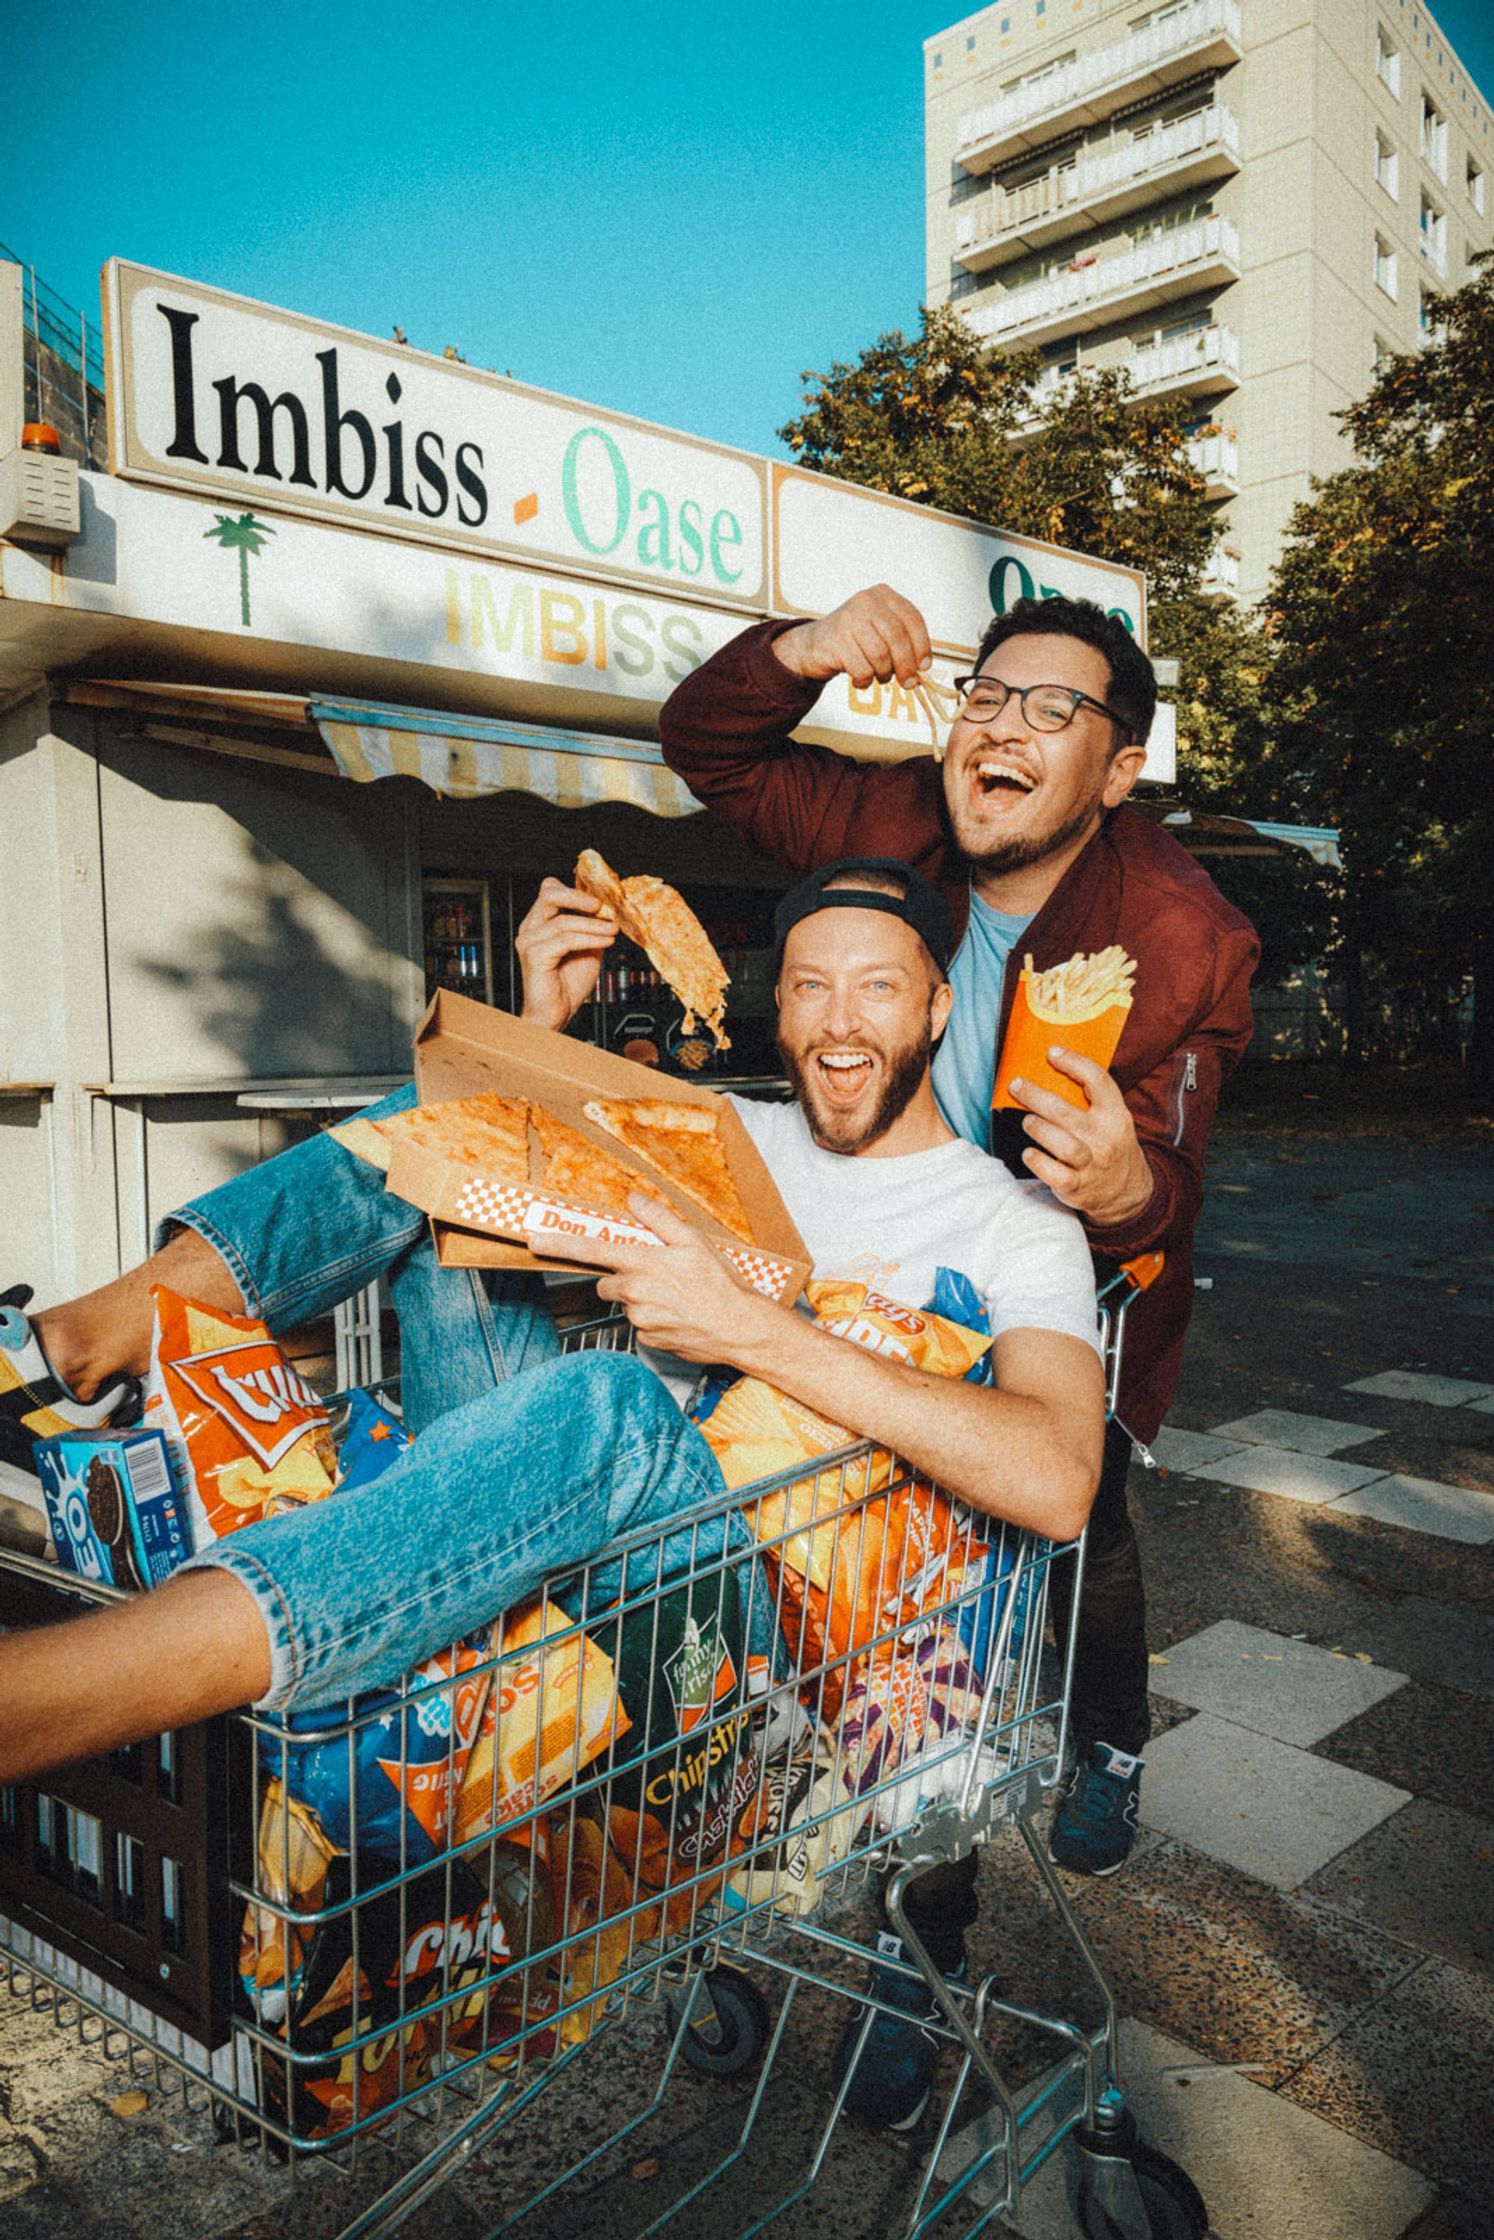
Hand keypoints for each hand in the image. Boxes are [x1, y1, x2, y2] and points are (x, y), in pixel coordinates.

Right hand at [515, 877, 616, 1030]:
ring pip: (563, 921)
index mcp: (540, 923)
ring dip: (594, 925)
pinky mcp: (535, 956)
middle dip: (579, 897)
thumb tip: (610, 911)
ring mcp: (530, 942)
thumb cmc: (567, 984)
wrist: (556, 1013)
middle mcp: (531, 929)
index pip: (550, 890)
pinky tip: (604, 942)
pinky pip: (566, 940)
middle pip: (550, 895)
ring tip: (612, 931)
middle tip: (602, 906)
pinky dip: (590, 939)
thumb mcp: (588, 948)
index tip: (600, 898)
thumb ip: (593, 928)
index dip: (576, 890)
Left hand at [558, 1193, 773, 1362]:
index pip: (591, 1249)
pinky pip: (640, 1325)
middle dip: (623, 1278)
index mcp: (643, 1263)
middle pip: (608, 1282)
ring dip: (642, 1299)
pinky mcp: (648, 1340)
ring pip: (626, 1304)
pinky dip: (654, 1319)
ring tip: (676, 1297)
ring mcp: (639, 1319)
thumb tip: (634, 1201)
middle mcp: (635, 1292)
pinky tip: (678, 1315)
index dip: (559, 1243)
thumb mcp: (694, 1240)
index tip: (534, 1240)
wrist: (741, 1327)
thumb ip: (659, 1219)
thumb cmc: (721, 1283)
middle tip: (656, 1276)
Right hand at [772, 584, 931, 688]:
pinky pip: (862, 668)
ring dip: (883, 674)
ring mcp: (850, 618)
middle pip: (897, 638)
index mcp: (883, 595)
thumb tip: (921, 668)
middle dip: (906, 665)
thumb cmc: (854, 640)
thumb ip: (902, 643)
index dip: (922, 645)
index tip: (924, 666)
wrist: (816, 644)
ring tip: (878, 676)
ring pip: (880, 655)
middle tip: (908, 683)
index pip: (912, 619)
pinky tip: (859, 679)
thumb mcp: (881, 632)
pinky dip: (864, 680)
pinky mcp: (837, 639)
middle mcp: (867, 601)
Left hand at [1008, 1051, 1154, 1228]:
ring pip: (1061, 1143)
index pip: (1098, 1081)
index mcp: (1116, 1116)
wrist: (1128, 1192)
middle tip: (1017, 1085)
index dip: (1074, 1063)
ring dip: (1037, 1128)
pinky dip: (1037, 1162)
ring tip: (1027, 1121)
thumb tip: (1052, 1065)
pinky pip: (1054, 1174)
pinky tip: (1029, 1153)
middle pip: (1065, 1112)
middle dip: (1035, 1095)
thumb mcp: (1113, 1120)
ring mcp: (1091, 1165)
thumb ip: (1091, 1099)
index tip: (1052, 1053)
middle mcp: (1105, 1139)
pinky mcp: (1076, 1187)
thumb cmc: (1110, 1146)